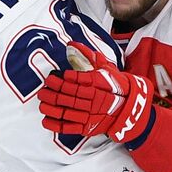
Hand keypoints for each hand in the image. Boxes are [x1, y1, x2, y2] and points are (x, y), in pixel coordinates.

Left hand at [38, 42, 154, 143]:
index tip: (53, 76)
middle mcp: (94, 100)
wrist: (128, 107)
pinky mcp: (88, 127)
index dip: (64, 80)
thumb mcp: (105, 67)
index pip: (79, 81)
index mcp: (99, 84)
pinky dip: (57, 125)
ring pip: (68, 112)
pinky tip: (46, 120)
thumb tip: (72, 44)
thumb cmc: (114, 84)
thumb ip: (88, 55)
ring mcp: (90, 115)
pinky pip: (70, 127)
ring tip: (42, 103)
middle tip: (43, 90)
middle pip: (70, 96)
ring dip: (53, 108)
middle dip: (54, 93)